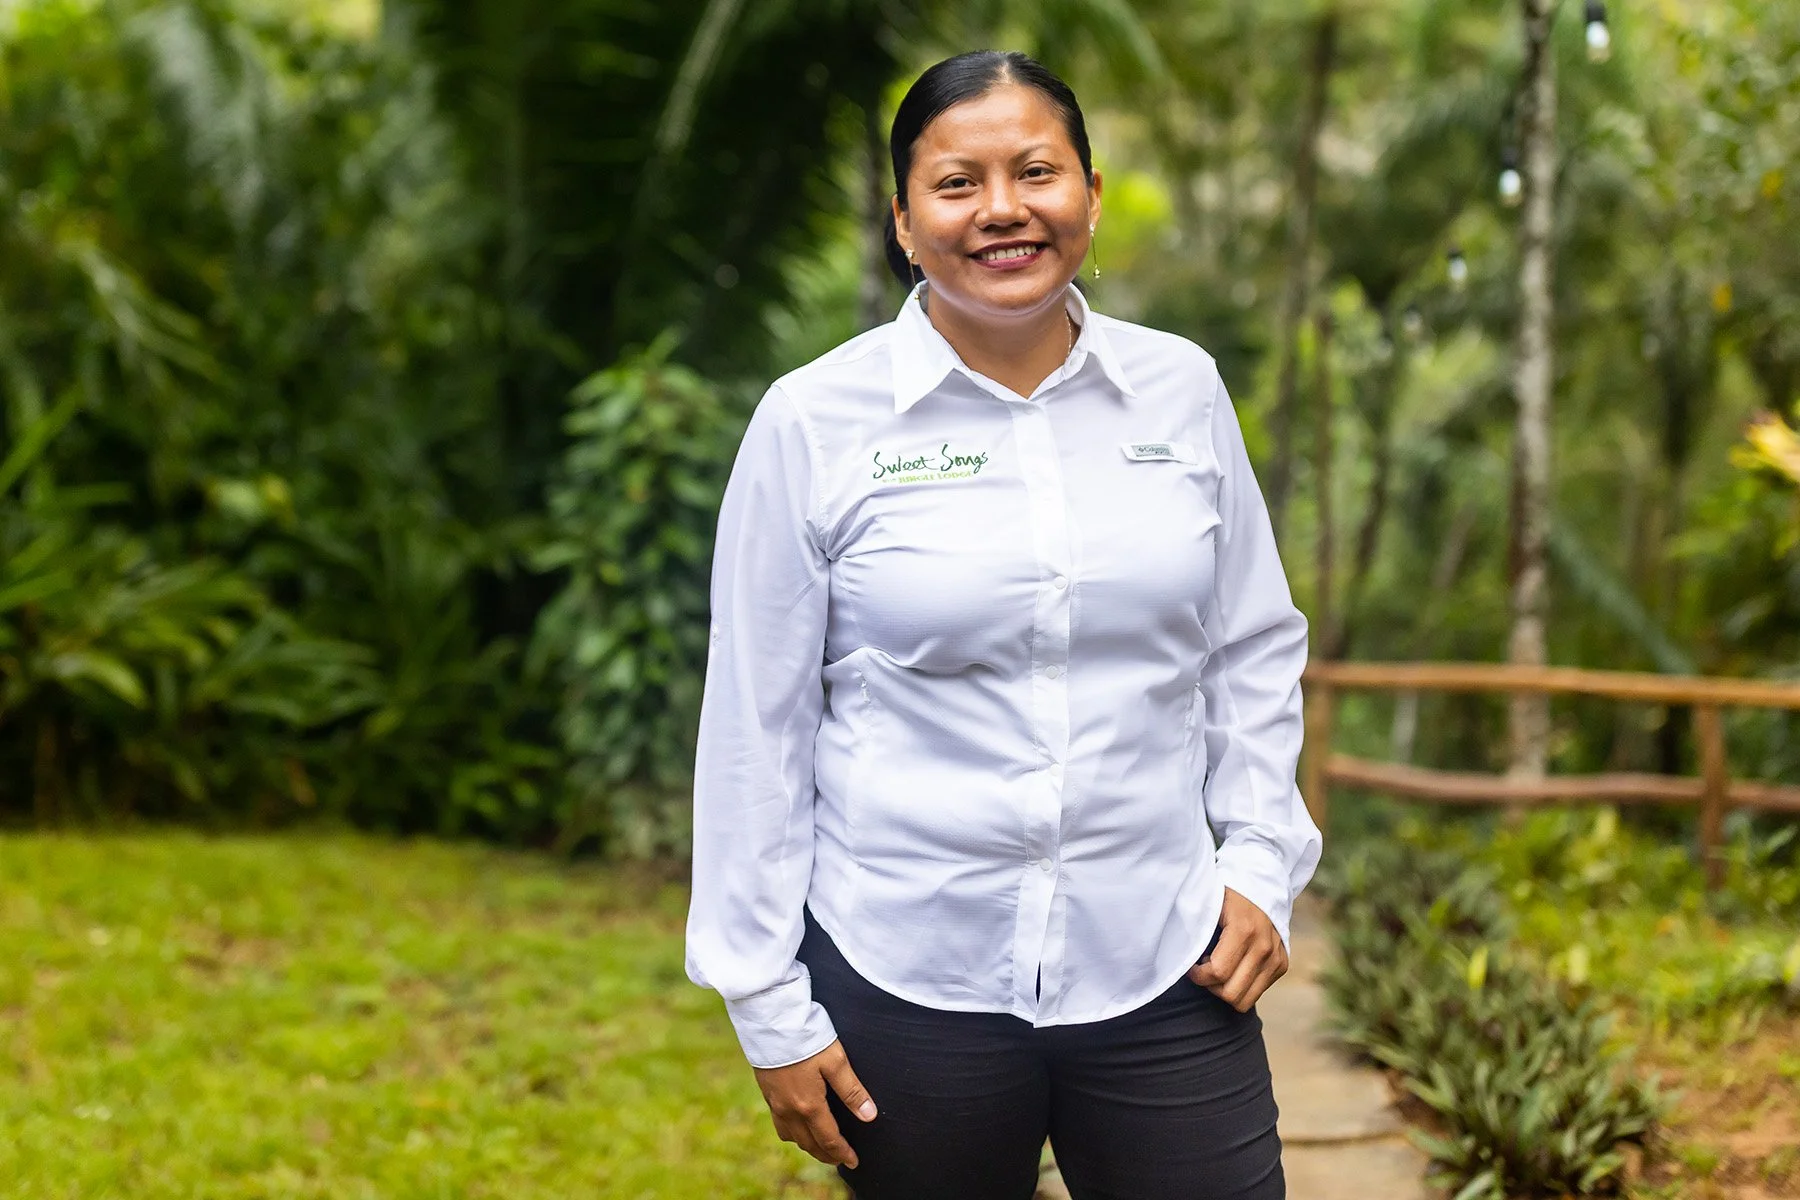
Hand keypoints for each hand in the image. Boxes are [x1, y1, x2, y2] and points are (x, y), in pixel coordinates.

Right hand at [751, 1039, 877, 1168]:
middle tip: (840, 1159)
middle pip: (809, 1143)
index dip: (842, 1153)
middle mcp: (789, 1110)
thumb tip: (869, 1115)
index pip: (828, 1139)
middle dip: (826, 1154)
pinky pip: (780, 1124)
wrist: (770, 1021)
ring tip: (821, 1146)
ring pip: (792, 1137)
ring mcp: (775, 1103)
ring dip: (808, 1146)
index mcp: (809, 1105)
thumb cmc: (806, 1038)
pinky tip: (798, 1125)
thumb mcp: (835, 1061)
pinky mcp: (766, 1092)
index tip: (853, 1161)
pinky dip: (792, 1133)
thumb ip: (852, 1091)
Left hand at [1186, 887, 1287, 1011]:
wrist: (1262, 884)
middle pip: (1231, 994)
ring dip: (1226, 990)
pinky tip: (1233, 967)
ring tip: (1218, 969)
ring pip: (1245, 1000)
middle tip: (1203, 969)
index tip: (1191, 966)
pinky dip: (1241, 986)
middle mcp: (1264, 947)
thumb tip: (1182, 956)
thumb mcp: (1209, 904)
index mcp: (1244, 930)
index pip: (1218, 973)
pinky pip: (1256, 993)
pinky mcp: (1281, 964)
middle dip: (1211, 986)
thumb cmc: (1227, 895)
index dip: (1198, 975)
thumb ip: (1196, 929)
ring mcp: (1276, 958)